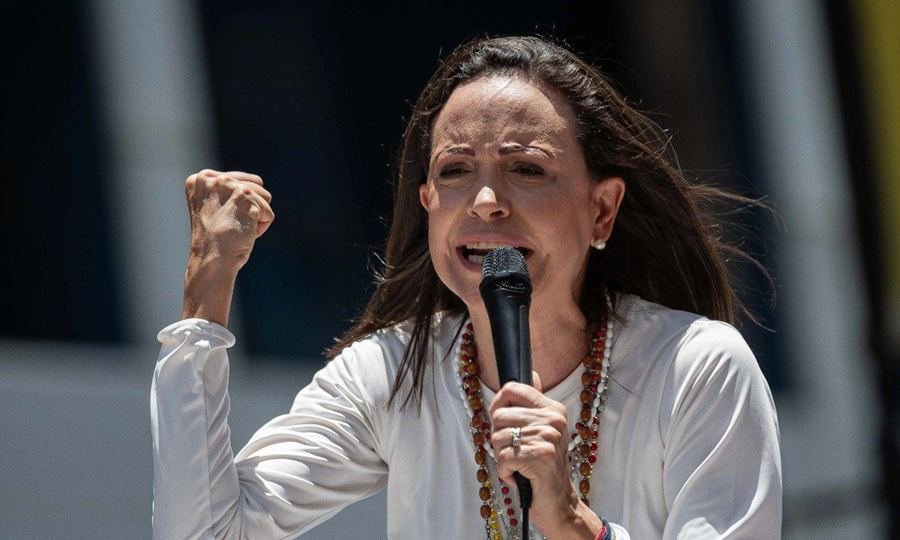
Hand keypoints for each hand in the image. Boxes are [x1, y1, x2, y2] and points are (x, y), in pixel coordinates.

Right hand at [185, 169, 273, 270]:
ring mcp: (228, 185)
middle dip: (252, 208)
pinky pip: (268, 213)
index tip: (225, 219)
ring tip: (236, 229)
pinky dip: (261, 227)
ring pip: (265, 197)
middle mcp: (212, 178)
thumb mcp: (214, 207)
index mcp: (200, 179)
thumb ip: (227, 192)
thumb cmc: (215, 240)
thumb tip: (258, 182)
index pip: (241, 180)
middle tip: (230, 224)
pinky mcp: (244, 196)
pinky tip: (243, 234)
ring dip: (257, 217)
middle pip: (256, 185)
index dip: (242, 204)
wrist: (211, 260)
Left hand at [490, 372, 601, 536]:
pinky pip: (502, 457)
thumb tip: (533, 373)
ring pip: (497, 437)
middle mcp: (553, 420)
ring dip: (501, 457)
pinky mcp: (538, 456)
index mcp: (553, 409)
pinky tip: (519, 476)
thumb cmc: (544, 467)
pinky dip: (504, 472)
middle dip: (499, 438)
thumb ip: (534, 404)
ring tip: (518, 465)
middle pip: (499, 416)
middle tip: (514, 452)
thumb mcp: (543, 431)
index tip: (501, 420)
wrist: (560, 502)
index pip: (513, 388)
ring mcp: (547, 437)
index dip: (498, 404)